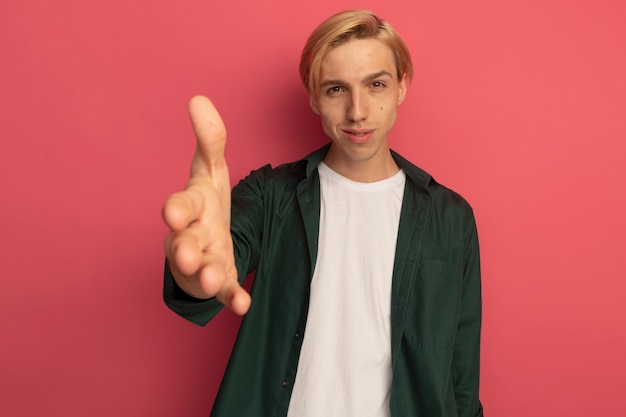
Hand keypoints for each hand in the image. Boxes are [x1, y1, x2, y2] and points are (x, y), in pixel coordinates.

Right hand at [162, 96, 250, 314]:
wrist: (205, 237)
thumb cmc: (205, 202)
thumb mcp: (210, 169)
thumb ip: (210, 139)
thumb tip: (199, 99)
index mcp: (189, 206)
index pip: (180, 205)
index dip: (177, 209)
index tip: (173, 213)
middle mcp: (190, 236)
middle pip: (183, 242)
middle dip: (183, 248)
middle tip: (185, 254)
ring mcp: (203, 260)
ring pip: (201, 270)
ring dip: (207, 275)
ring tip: (216, 278)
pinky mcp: (219, 280)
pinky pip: (224, 291)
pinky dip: (231, 298)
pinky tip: (243, 304)